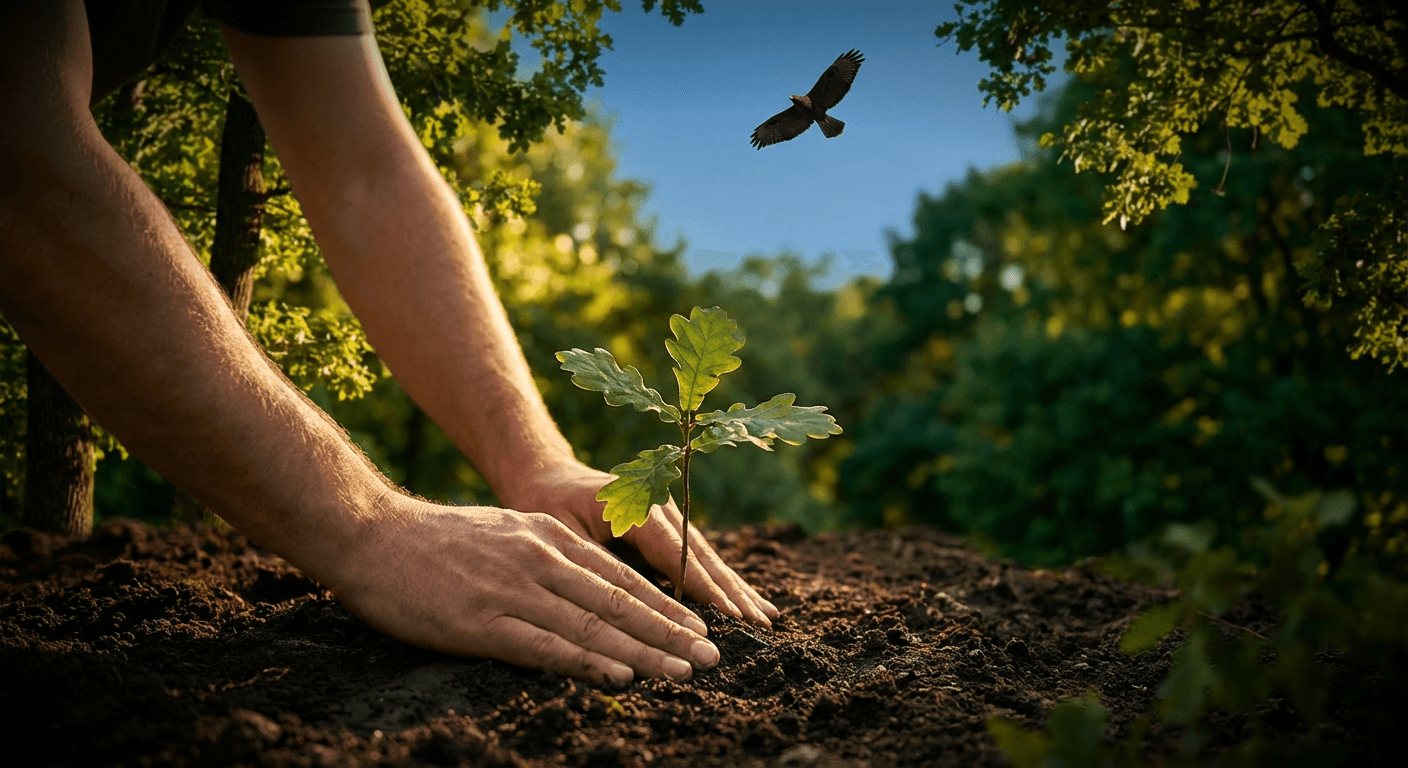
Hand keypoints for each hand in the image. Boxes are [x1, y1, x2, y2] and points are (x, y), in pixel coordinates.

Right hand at [327, 495, 720, 684]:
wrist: (370, 535)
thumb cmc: (433, 542)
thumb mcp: (503, 534)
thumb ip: (544, 556)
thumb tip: (583, 589)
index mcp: (548, 537)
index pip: (620, 576)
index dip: (665, 605)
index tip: (699, 628)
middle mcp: (541, 558)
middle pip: (620, 601)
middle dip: (671, 631)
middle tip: (713, 656)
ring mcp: (514, 589)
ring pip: (593, 624)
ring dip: (644, 652)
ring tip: (683, 671)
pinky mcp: (483, 621)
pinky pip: (546, 645)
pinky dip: (588, 661)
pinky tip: (619, 675)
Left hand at [504, 462, 780, 627]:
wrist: (546, 476)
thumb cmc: (545, 507)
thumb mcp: (563, 536)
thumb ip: (598, 568)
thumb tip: (629, 610)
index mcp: (638, 505)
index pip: (679, 554)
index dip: (707, 589)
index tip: (733, 616)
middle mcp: (662, 507)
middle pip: (703, 556)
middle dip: (734, 593)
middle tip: (762, 626)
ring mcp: (670, 515)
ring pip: (708, 558)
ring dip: (737, 589)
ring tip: (766, 618)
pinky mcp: (669, 528)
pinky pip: (700, 558)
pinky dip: (724, 582)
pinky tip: (752, 601)